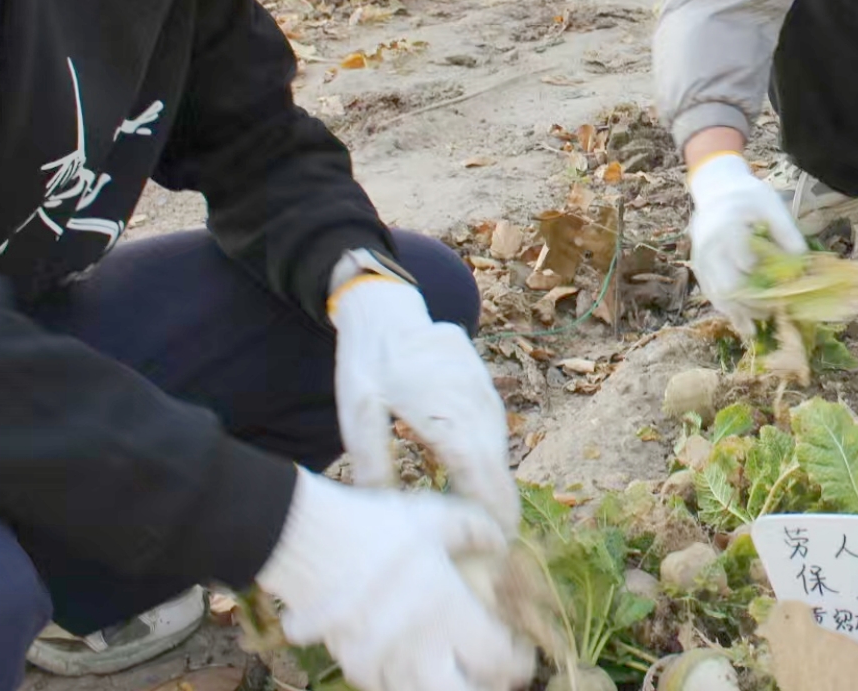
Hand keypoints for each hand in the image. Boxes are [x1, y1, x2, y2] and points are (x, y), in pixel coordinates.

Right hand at [257, 470, 536, 690]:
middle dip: (483, 687)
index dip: (518, 661)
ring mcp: (382, 663)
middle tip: (490, 675)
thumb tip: (501, 543)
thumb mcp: (438, 516)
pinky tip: (407, 664)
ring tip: (450, 671)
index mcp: (448, 613)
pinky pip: (382, 686)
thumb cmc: (378, 526)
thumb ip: (477, 530)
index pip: (498, 659)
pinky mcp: (352, 664)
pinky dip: (399, 681)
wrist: (309, 540)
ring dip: (442, 686)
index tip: (523, 652)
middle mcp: (419, 648)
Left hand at [332, 279, 518, 532]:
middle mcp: (475, 403)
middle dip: (499, 508)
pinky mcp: (483, 388)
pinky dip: (490, 461)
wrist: (386, 307)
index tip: (498, 543)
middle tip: (496, 550)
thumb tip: (386, 515)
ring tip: (490, 526)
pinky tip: (480, 485)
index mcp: (445, 411)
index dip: (491, 511)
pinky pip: (494, 432)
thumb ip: (374, 464)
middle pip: (496, 466)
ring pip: (498, 449)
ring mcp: (484, 393)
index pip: (479, 472)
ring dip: (495, 485)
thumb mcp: (358, 414)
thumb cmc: (368, 361)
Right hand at [687, 152, 807, 333]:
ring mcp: (701, 258)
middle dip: (754, 304)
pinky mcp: (700, 267)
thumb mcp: (772, 206)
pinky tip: (744, 324)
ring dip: (739, 313)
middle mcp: (709, 247)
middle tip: (777, 312)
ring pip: (718, 295)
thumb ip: (787, 233)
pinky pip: (711, 293)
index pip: (746, 265)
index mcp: (727, 228)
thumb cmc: (748, 195)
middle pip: (729, 286)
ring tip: (758, 328)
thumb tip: (803, 265)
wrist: (717, 188)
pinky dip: (728, 310)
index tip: (788, 292)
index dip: (768, 282)